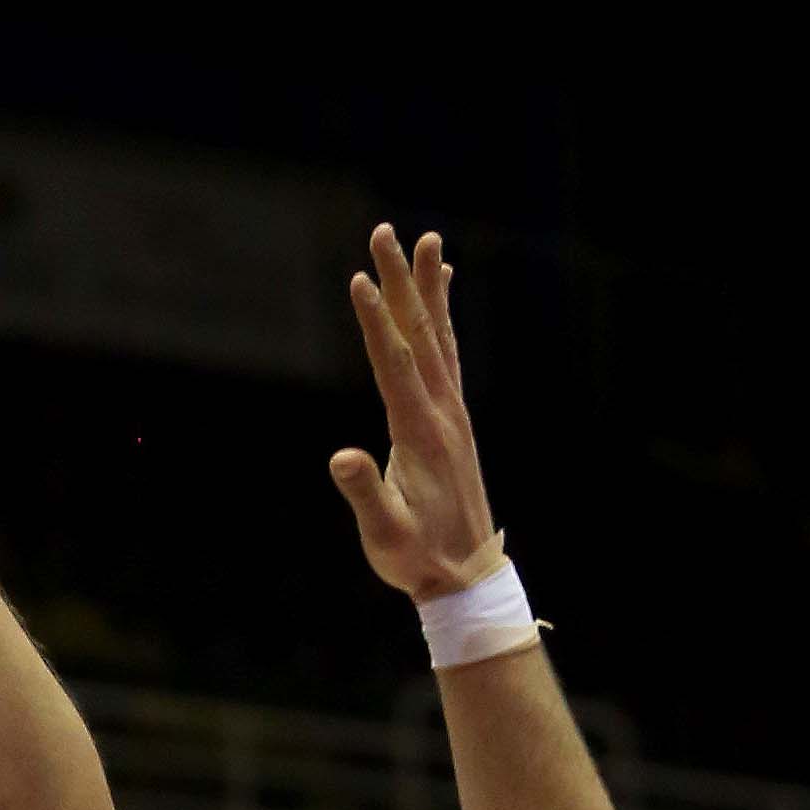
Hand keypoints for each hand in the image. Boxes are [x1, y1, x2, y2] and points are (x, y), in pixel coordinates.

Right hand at [328, 225, 506, 600]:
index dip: (375, 319)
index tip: (358, 277)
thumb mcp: (385, 536)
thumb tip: (342, 457)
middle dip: (400, 281)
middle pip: (419, 334)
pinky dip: (442, 320)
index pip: (394, 363)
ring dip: (427, 289)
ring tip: (427, 242)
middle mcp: (443, 413)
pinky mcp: (454, 421)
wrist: (468, 577)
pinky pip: (448, 357)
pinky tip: (442, 294)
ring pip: (438, 338)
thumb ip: (366, 494)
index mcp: (421, 433)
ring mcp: (453, 414)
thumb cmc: (420, 560)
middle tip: (384, 232)